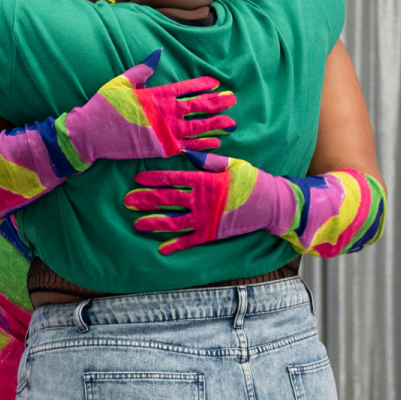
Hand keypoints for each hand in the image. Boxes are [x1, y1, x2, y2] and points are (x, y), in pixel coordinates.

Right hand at [62, 50, 236, 164]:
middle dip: (217, 102)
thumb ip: (142, 69)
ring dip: (216, 124)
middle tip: (232, 99)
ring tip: (231, 121)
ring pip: (198, 128)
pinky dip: (203, 145)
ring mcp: (165, 132)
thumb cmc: (103, 106)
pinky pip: (189, 147)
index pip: (187, 88)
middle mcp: (166, 114)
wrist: (90, 134)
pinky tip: (215, 143)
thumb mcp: (121, 82)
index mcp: (157, 95)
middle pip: (199, 107)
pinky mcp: (161, 149)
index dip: (203, 85)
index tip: (216, 83)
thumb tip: (157, 54)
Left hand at [123, 151, 293, 254]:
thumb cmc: (253, 181)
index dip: (154, 178)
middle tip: (127, 201)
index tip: (137, 177)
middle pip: (167, 200)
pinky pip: (189, 241)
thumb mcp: (232, 164)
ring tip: (136, 224)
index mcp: (206, 181)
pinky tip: (160, 248)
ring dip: (153, 223)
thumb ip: (208, 159)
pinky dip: (175, 245)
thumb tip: (186, 151)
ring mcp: (206, 220)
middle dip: (145, 200)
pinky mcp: (211, 234)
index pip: (174, 179)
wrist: (273, 205)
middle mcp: (202, 201)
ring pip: (174, 222)